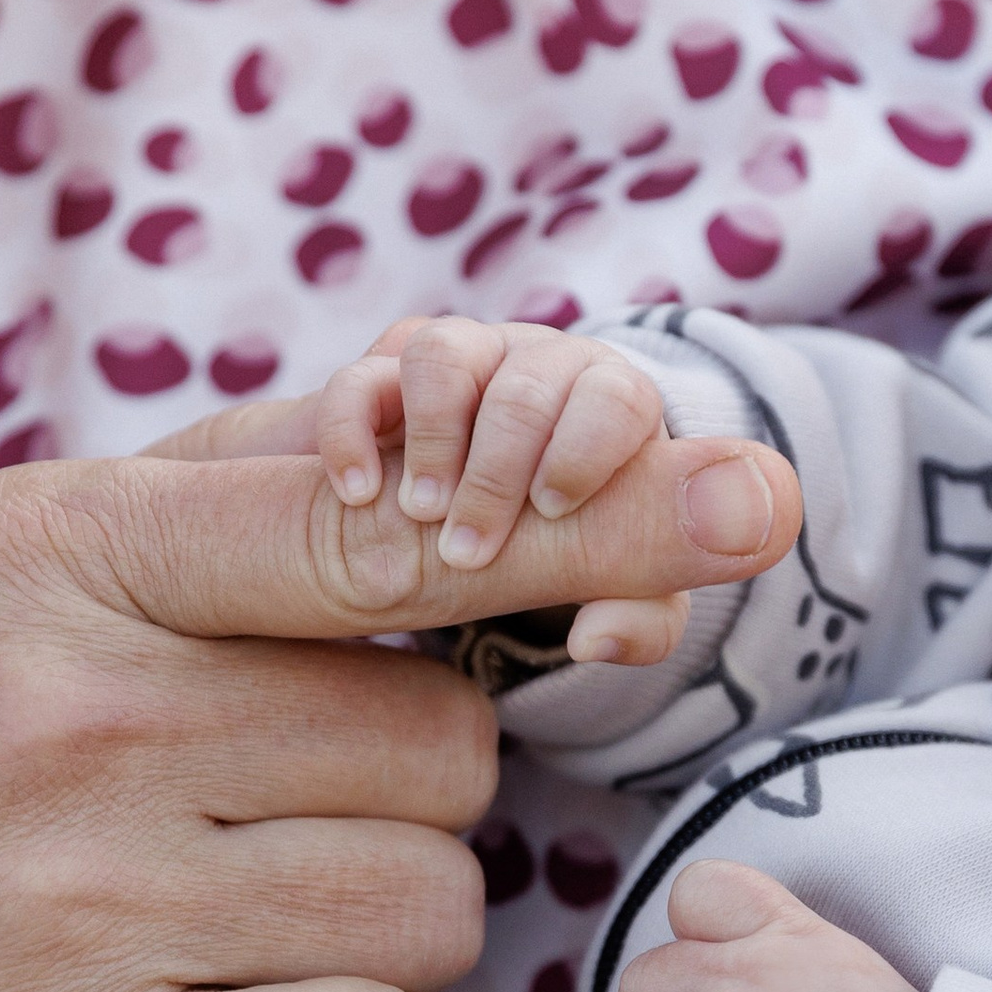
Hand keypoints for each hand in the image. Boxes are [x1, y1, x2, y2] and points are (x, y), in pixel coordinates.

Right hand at [0, 426, 799, 991]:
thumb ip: (227, 493)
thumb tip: (462, 394)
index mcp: (62, 555)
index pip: (386, 523)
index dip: (586, 514)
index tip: (744, 495)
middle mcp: (77, 715)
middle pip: (448, 746)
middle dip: (403, 796)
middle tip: (250, 821)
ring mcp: (83, 901)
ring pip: (435, 904)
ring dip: (375, 934)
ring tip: (211, 929)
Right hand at [313, 315, 685, 667]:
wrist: (434, 541)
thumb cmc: (542, 561)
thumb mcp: (602, 597)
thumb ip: (638, 619)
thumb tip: (601, 639)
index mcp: (613, 410)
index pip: (621, 398)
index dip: (584, 453)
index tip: (550, 511)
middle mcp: (542, 368)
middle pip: (530, 383)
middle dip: (497, 474)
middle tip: (468, 548)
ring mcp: (461, 361)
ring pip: (445, 352)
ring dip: (432, 440)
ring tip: (420, 512)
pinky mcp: (383, 373)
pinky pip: (363, 375)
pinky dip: (353, 432)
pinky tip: (357, 492)